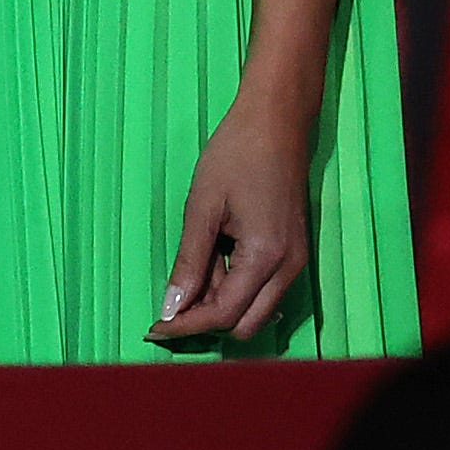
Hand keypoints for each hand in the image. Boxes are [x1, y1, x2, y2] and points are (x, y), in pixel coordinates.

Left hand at [152, 92, 313, 345]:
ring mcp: (296, 262)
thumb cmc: (235, 156)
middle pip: (245, 323)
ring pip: (255, 309)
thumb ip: (189, 262)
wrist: (277, 123)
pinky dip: (233, 285)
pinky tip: (208, 261)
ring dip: (218, 302)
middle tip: (166, 307)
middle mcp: (289, 269)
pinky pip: (262, 288)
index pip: (224, 314)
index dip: (187, 325)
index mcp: (266, 258)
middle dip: (204, 322)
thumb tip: (170, 307)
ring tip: (187, 272)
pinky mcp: (293, 253)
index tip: (153, 326)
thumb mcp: (202, 208)